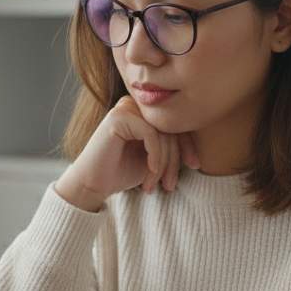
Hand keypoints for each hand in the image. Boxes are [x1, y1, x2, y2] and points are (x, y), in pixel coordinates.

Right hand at [54, 95, 198, 211]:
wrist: (91, 185)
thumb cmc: (120, 173)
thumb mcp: (153, 159)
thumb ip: (170, 146)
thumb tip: (199, 145)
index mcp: (142, 112)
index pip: (174, 123)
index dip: (187, 145)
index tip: (194, 166)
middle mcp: (134, 105)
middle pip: (170, 128)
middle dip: (175, 160)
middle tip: (171, 185)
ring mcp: (125, 108)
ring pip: (163, 133)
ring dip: (164, 164)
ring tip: (158, 185)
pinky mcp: (119, 117)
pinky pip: (151, 135)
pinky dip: (155, 157)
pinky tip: (150, 173)